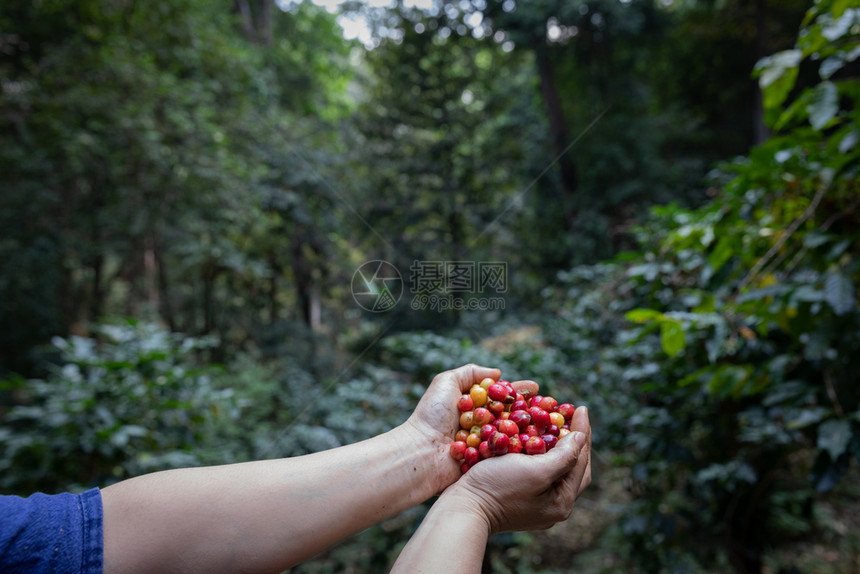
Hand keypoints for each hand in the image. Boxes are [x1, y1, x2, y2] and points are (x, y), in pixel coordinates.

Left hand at [401, 364, 538, 494]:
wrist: (420, 452)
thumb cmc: (431, 416)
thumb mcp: (445, 383)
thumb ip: (470, 373)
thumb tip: (498, 373)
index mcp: (474, 408)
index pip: (502, 397)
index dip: (519, 392)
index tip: (537, 388)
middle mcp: (482, 426)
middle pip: (512, 416)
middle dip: (531, 411)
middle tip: (552, 407)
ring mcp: (485, 446)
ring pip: (514, 435)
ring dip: (532, 430)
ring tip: (550, 424)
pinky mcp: (486, 464)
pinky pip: (507, 455)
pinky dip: (522, 449)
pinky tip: (539, 443)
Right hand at [444, 405, 590, 533]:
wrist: (462, 508)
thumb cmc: (498, 487)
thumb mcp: (536, 470)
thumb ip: (564, 456)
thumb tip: (581, 438)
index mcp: (562, 501)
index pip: (581, 461)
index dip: (583, 432)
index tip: (581, 407)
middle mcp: (552, 505)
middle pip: (571, 466)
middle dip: (573, 440)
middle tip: (572, 415)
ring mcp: (535, 503)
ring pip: (553, 467)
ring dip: (555, 444)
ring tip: (554, 422)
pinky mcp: (518, 497)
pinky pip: (535, 469)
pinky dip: (537, 451)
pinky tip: (532, 437)